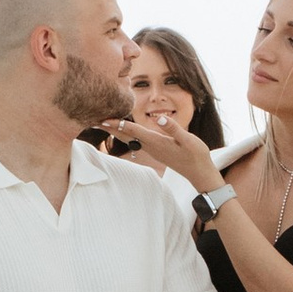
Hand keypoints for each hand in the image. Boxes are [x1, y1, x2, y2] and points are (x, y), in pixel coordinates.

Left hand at [103, 116, 218, 190]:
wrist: (199, 173)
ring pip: (129, 139)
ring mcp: (153, 150)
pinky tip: (122, 131)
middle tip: (93, 120)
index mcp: (157, 142)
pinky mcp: (156, 150)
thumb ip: (174, 129)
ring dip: (116, 131)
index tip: (104, 119)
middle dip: (110, 128)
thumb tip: (160, 118)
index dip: (118, 124)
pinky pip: (136, 142)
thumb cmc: (196, 155)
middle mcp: (151, 147)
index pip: (133, 131)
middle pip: (126, 136)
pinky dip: (126, 135)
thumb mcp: (189, 140)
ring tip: (103, 124)